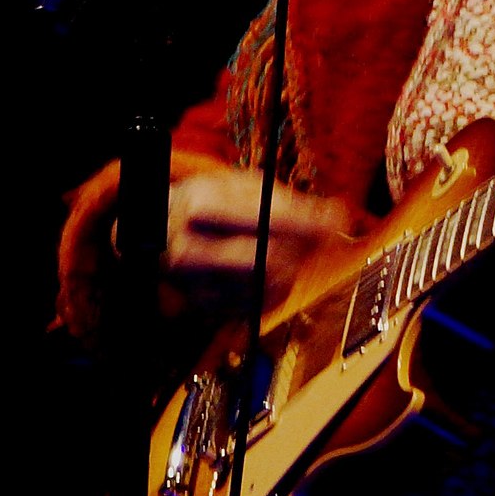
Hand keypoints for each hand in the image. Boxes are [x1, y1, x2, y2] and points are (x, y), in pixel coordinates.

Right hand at [159, 166, 352, 306]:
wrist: (156, 233)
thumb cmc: (208, 205)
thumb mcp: (238, 187)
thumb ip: (286, 200)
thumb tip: (335, 216)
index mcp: (199, 208)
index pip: (266, 221)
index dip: (309, 222)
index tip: (338, 220)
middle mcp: (190, 249)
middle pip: (269, 258)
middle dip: (304, 248)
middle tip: (323, 237)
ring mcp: (193, 284)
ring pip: (268, 285)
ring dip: (294, 268)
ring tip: (292, 249)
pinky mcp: (202, 308)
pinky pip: (259, 305)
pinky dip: (277, 287)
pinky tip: (274, 270)